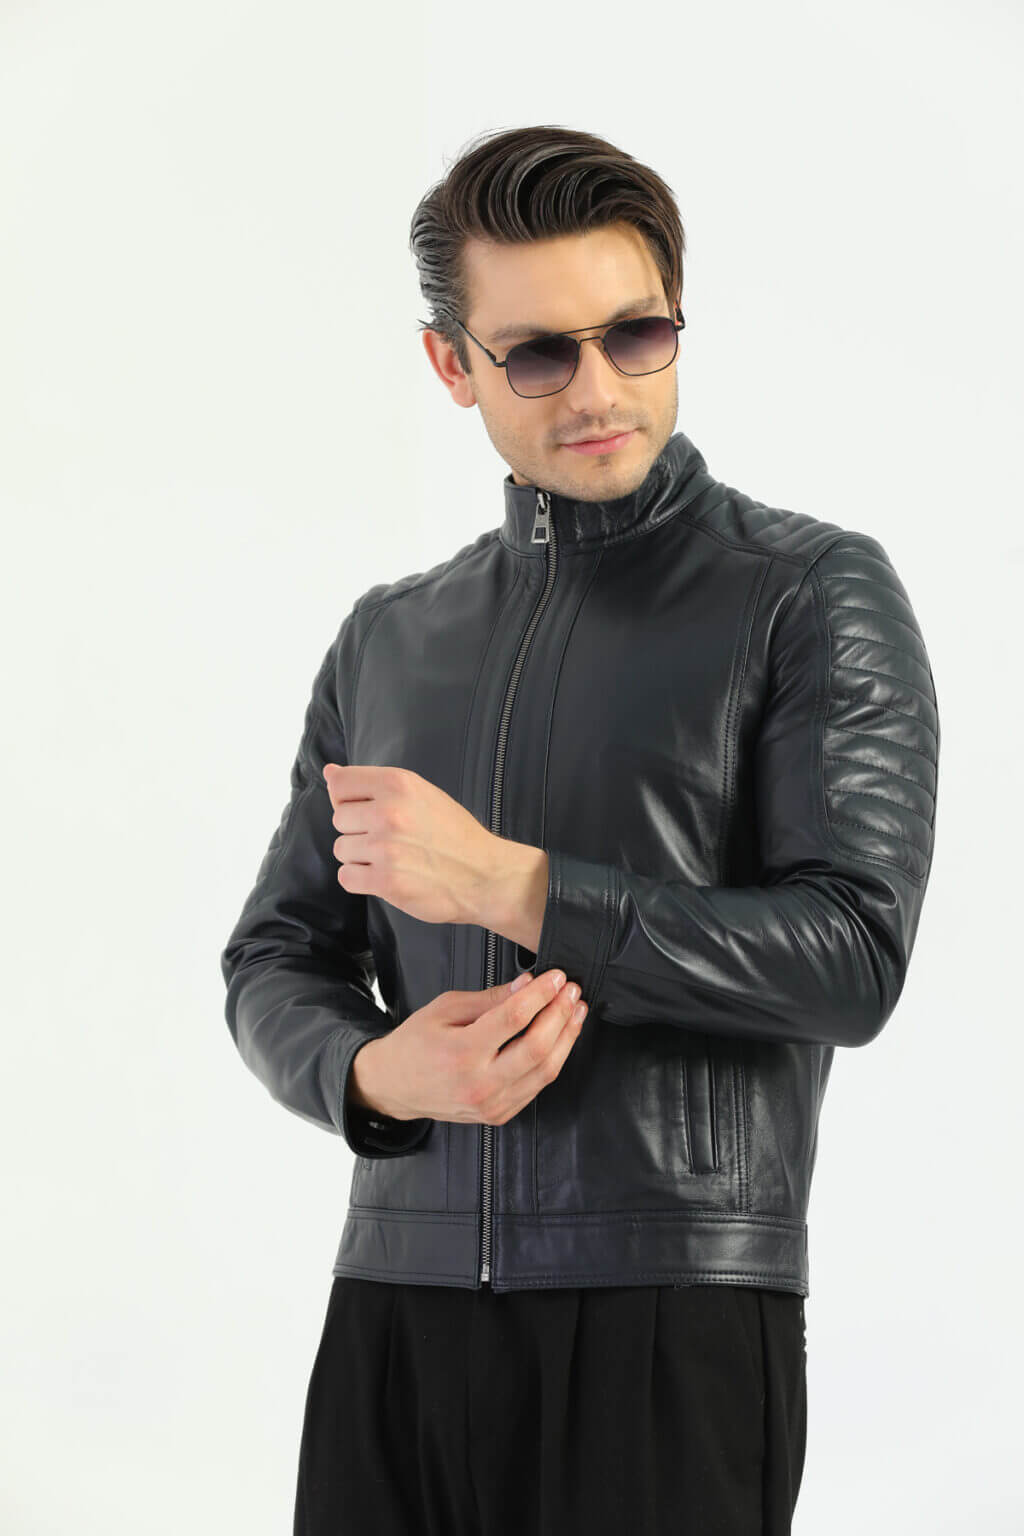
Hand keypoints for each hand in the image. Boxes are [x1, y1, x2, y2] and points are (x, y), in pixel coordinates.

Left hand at [323, 763, 499, 925]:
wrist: (485, 876)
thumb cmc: (454, 834)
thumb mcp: (420, 793)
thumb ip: (373, 783)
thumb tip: (329, 772)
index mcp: (398, 784)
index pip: (340, 783)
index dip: (350, 799)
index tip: (371, 811)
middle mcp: (389, 812)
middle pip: (338, 819)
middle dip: (358, 831)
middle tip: (390, 839)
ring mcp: (386, 848)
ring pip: (341, 850)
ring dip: (361, 858)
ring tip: (392, 859)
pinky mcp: (386, 881)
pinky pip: (346, 878)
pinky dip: (361, 880)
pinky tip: (386, 876)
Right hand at [351, 969, 588, 1125]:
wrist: (394, 1085)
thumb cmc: (415, 1044)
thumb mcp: (445, 1008)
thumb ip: (490, 998)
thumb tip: (527, 984)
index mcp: (462, 1053)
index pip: (515, 1018)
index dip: (542, 994)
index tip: (556, 978)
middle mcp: (479, 1083)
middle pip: (538, 1047)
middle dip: (561, 1014)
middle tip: (571, 992)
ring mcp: (491, 1104)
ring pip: (546, 1071)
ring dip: (567, 1038)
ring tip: (575, 1012)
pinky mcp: (499, 1114)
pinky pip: (537, 1087)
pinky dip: (554, 1060)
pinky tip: (560, 1039)